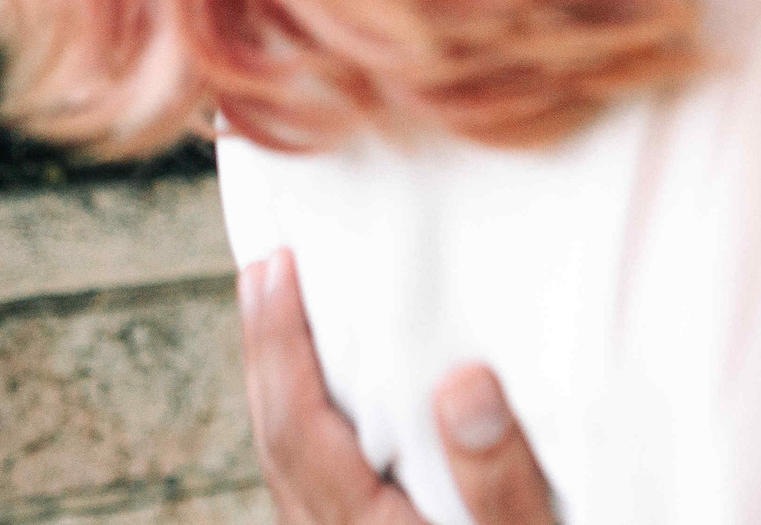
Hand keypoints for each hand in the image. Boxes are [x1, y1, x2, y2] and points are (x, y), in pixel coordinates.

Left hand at [237, 249, 559, 524]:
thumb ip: (497, 479)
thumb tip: (461, 382)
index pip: (299, 429)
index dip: (279, 345)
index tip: (272, 269)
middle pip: (277, 446)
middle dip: (267, 356)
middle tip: (263, 274)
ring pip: (289, 474)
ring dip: (282, 394)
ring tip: (290, 327)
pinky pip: (314, 492)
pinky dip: (311, 435)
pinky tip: (338, 412)